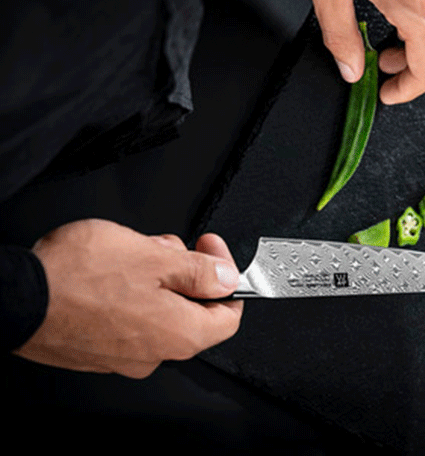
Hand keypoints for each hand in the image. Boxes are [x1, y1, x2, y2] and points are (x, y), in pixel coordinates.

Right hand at [13, 219, 242, 377]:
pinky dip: (133, 291)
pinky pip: (131, 317)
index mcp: (179, 334)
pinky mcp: (100, 348)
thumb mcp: (155, 258)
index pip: (228, 315)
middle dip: (186, 269)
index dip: (227, 276)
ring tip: (135, 251)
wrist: (16, 298)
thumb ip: (200, 271)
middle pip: (192, 308)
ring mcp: (124, 354)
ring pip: (160, 308)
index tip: (212, 251)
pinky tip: (115, 270)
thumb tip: (227, 278)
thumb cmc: (80, 277)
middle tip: (167, 245)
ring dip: (158, 275)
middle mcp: (155, 353)